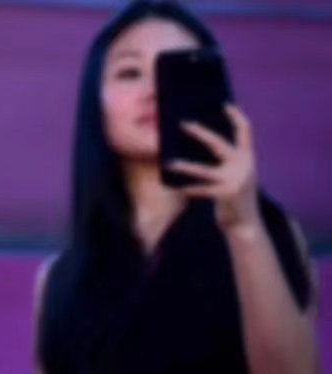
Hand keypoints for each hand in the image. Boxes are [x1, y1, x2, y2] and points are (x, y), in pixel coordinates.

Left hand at [166, 105, 261, 233]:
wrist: (246, 224)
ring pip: (202, 170)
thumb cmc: (234, 196)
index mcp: (247, 157)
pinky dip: (189, 189)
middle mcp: (244, 165)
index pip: (245, 131)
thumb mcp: (234, 175)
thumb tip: (198, 145)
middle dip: (199, 133)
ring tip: (169, 163)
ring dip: (184, 166)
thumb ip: (225, 162)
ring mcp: (235, 180)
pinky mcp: (226, 194)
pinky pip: (201, 189)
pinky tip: (178, 188)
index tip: (224, 104)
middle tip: (182, 124)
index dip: (236, 116)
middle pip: (218, 144)